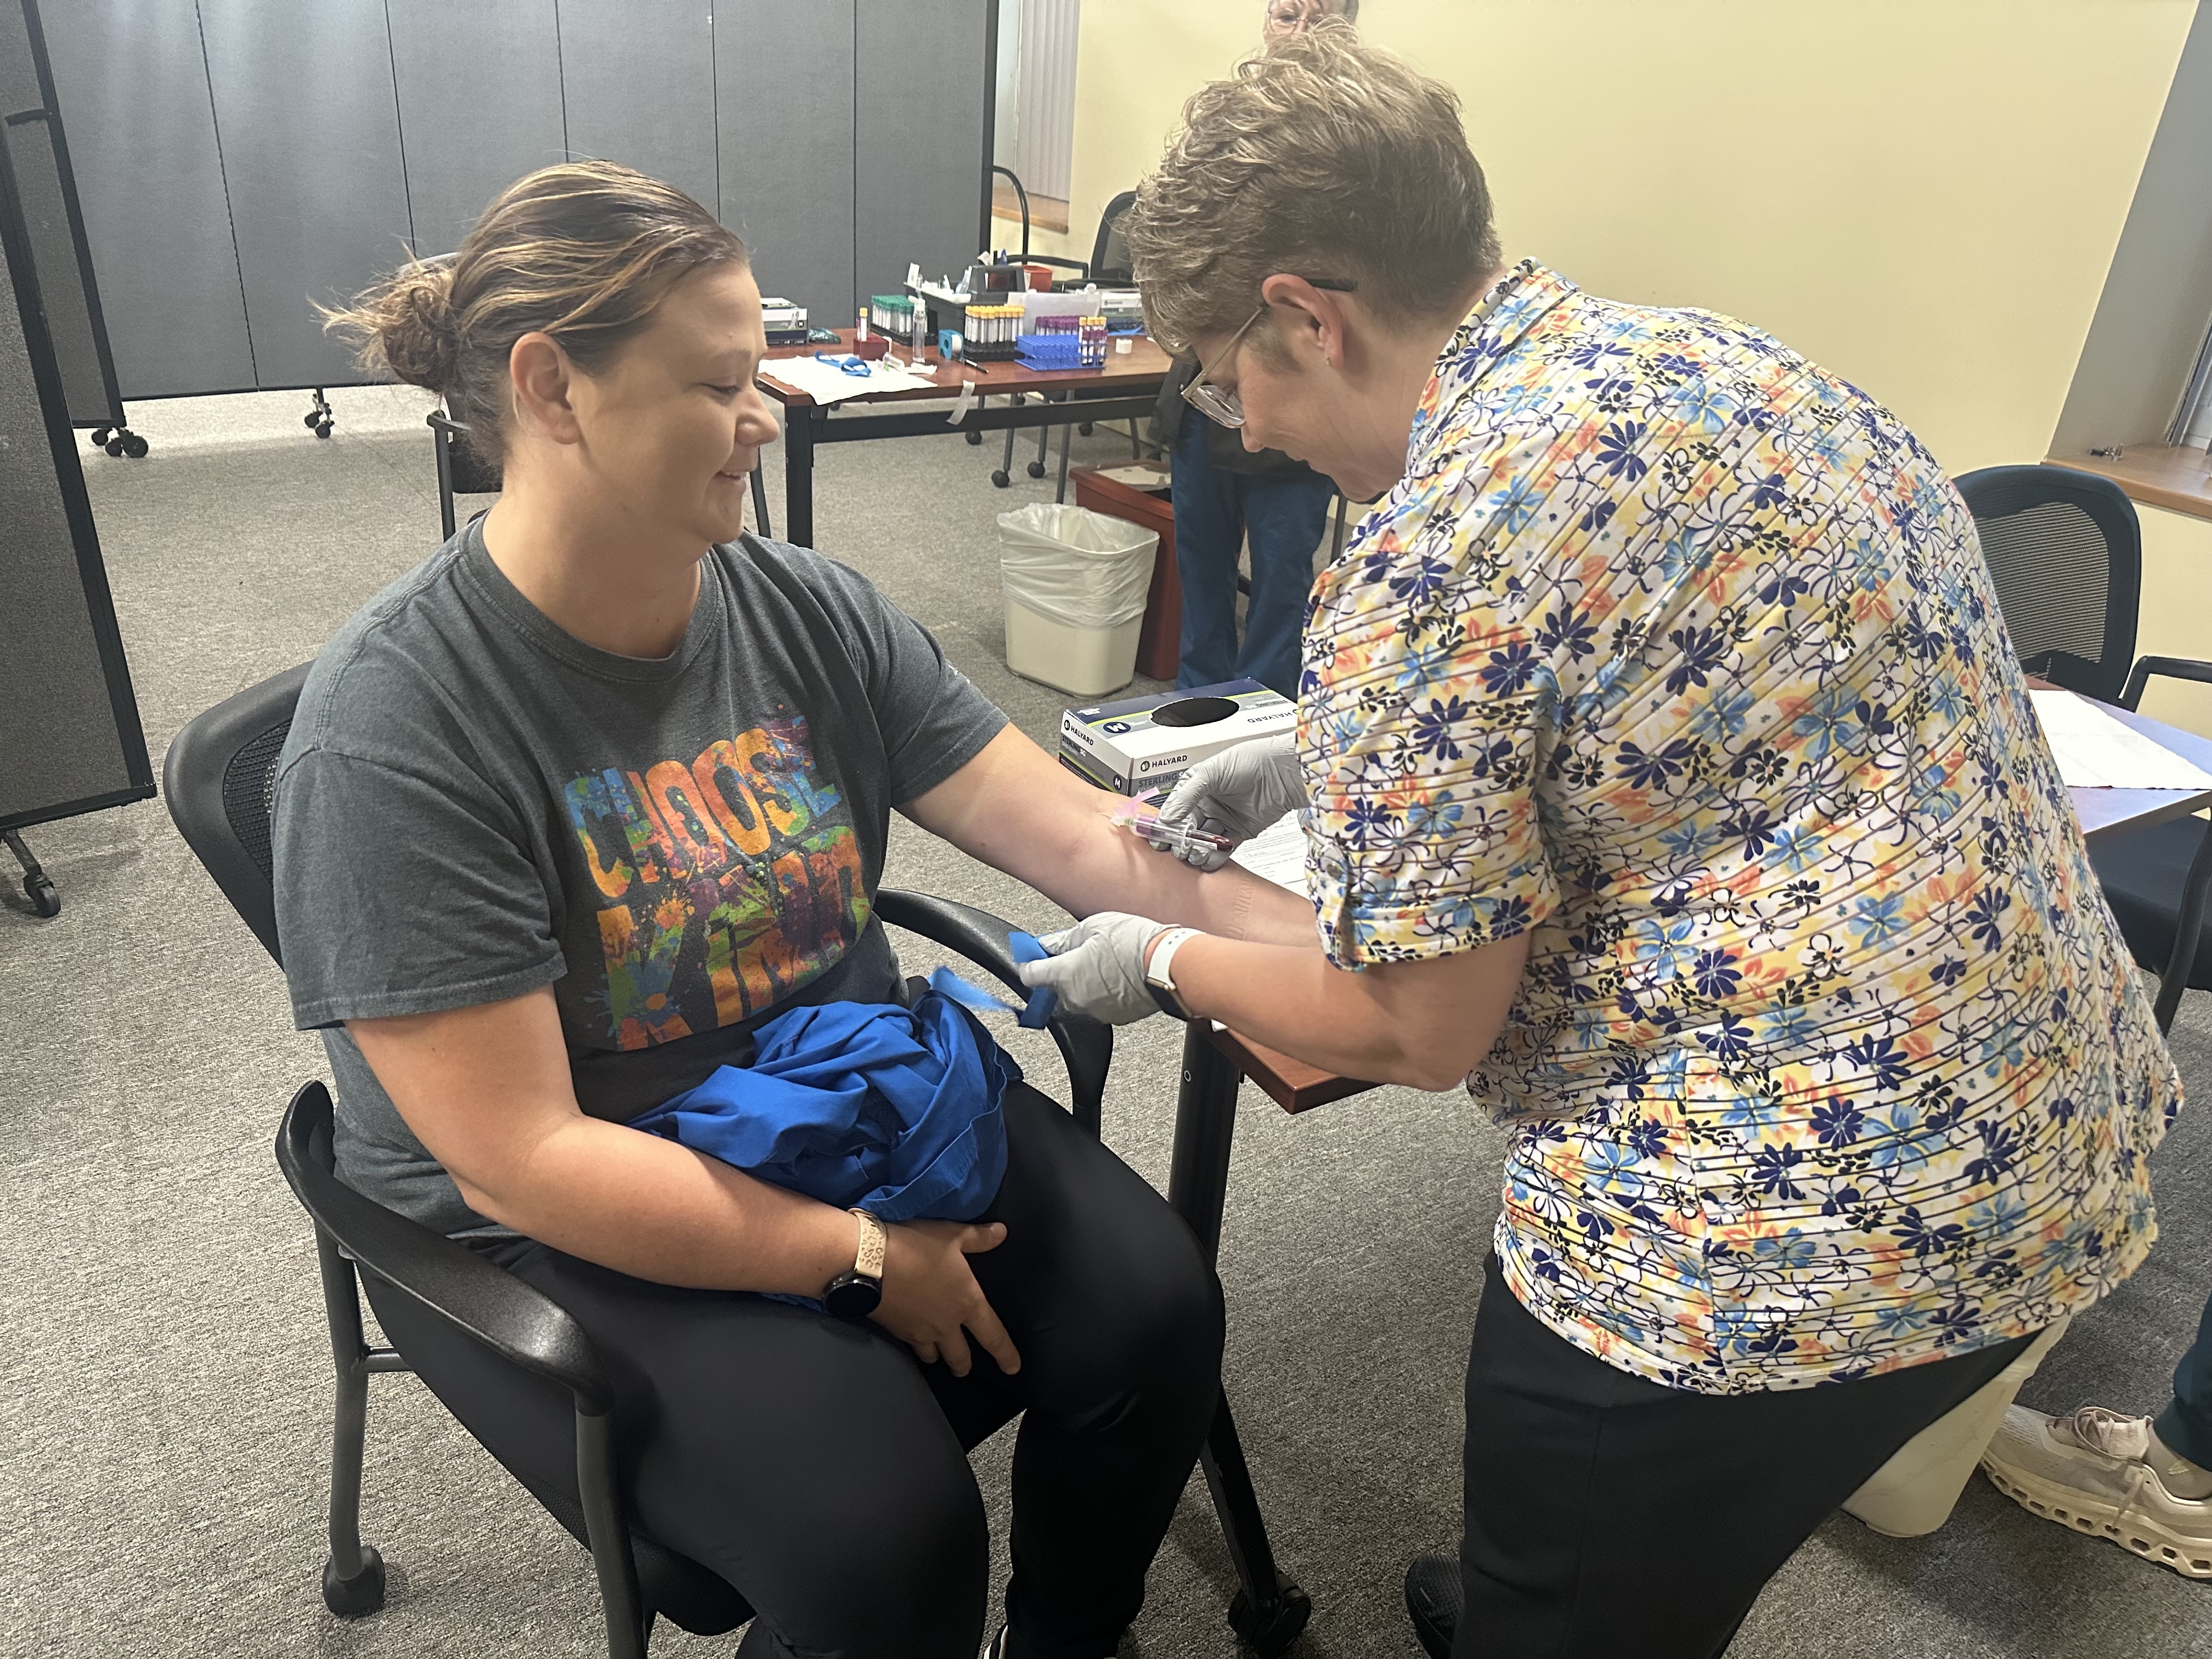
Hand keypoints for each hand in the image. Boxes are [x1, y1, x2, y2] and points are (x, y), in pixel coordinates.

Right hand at [872, 1219, 1020, 1376]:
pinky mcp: (897, 1331)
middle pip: (960, 1358)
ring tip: (938, 1355)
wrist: (870, 1262)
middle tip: (965, 1368)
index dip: (1006, 1354)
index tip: (1012, 1367)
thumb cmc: (914, 1247)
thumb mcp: (952, 1235)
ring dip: (938, 1357)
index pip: (993, 1336)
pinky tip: (912, 1337)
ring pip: (933, 1357)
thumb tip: (1000, 1232)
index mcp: (967, 1302)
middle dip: (964, 1365)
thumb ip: (979, 1238)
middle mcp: (946, 1324)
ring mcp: (920, 1332)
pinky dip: (915, 1345)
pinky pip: (910, 1347)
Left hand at [1016, 911, 1171, 1024]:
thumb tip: (1050, 944)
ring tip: (1103, 961)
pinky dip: (1102, 992)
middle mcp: (1075, 998)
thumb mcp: (1094, 926)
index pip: (1031, 975)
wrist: (1169, 966)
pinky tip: (1116, 975)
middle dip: (1060, 971)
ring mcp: (1095, 1011)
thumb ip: (1065, 939)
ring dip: (1083, 982)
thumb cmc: (1135, 943)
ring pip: (1078, 997)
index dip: (1029, 963)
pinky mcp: (1116, 1017)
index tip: (1031, 956)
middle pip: (1055, 987)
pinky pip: (1099, 1004)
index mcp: (1064, 974)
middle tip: (1077, 951)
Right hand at [1153, 734, 1303, 869]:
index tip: (1158, 840)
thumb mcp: (1210, 772)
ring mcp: (1223, 819)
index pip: (1173, 810)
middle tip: (1179, 849)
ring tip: (1195, 854)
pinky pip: (1223, 849)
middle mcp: (1207, 804)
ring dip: (1197, 851)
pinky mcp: (1239, 832)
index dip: (1164, 826)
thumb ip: (1186, 796)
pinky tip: (1209, 861)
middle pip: (1187, 829)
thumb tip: (1166, 819)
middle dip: (1181, 841)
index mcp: (1195, 788)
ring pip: (1203, 841)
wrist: (1282, 771)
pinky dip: (1215, 858)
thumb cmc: (1248, 761)